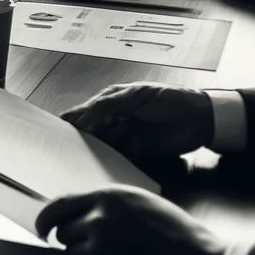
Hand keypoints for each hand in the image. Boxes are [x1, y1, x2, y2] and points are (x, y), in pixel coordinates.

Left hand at [34, 186, 226, 254]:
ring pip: (72, 254)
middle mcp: (98, 220)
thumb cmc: (172, 227)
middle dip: (74, 238)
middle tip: (96, 243)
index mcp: (106, 197)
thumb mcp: (137, 200)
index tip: (41, 227)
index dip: (44, 218)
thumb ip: (105, 202)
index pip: (58, 205)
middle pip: (63, 232)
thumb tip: (76, 212)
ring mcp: (100, 249)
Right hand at [61, 82, 215, 160]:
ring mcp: (123, 138)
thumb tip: (81, 121)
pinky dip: (119, 156)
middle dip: (85, 137)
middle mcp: (112, 121)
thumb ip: (106, 106)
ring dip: (106, 145)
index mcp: (109, 102)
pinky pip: (118, 159)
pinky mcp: (135, 154)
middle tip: (86, 140)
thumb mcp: (135, 96)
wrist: (199, 118)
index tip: (55, 131)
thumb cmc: (168, 99)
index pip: (81, 113)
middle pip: (88, 134)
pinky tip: (129, 148)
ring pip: (101, 147)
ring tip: (121, 136)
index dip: (68, 121)